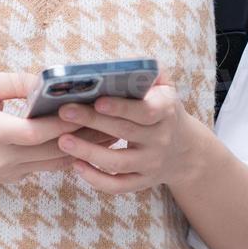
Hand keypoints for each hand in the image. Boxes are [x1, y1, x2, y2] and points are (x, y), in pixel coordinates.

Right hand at [0, 70, 110, 185]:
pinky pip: (45, 166)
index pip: (38, 131)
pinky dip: (66, 153)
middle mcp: (1, 159)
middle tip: (116, 118)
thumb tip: (49, 79)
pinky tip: (85, 139)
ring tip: (111, 129)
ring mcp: (7, 173)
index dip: (67, 121)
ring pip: (55, 163)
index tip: (93, 105)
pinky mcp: (12, 179)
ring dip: (83, 147)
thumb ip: (15, 83)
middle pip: (54, 151)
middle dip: (86, 135)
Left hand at [52, 73, 205, 194]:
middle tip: (63, 112)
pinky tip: (75, 165)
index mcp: (166, 111)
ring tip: (63, 140)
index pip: (146, 111)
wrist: (184, 150)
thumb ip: (149, 71)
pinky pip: (118, 186)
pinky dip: (96, 179)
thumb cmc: (163, 109)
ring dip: (88, 152)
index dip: (122, 107)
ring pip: (118, 162)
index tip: (98, 100)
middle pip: (125, 132)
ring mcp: (151, 164)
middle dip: (92, 121)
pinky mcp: (142, 182)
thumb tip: (126, 62)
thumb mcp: (165, 87)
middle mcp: (161, 139)